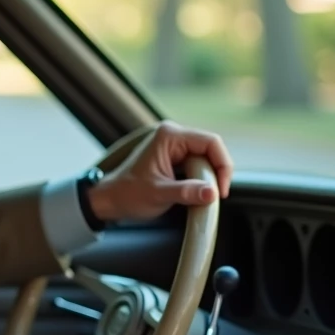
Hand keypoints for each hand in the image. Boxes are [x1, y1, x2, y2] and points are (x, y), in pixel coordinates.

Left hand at [88, 121, 232, 223]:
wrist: (111, 199)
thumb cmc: (129, 194)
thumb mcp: (159, 194)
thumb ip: (186, 192)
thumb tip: (211, 193)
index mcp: (169, 136)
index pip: (211, 142)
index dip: (223, 165)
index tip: (220, 190)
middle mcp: (173, 135)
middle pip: (211, 150)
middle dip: (215, 174)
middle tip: (212, 196)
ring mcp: (174, 145)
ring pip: (206, 159)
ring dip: (209, 178)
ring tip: (201, 196)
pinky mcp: (175, 157)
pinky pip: (198, 165)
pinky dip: (201, 179)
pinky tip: (196, 192)